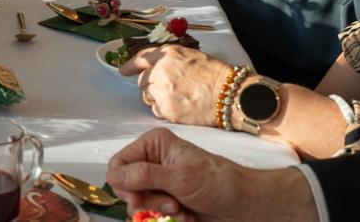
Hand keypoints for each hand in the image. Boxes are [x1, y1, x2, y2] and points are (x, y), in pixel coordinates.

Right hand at [105, 129, 319, 220]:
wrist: (245, 204)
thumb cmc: (218, 183)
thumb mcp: (180, 177)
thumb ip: (144, 176)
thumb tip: (113, 175)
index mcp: (154, 145)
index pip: (118, 164)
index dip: (123, 184)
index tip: (138, 200)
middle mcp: (154, 161)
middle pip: (126, 186)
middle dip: (145, 201)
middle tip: (168, 205)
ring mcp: (161, 182)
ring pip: (138, 203)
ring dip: (157, 212)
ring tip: (180, 210)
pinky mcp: (168, 199)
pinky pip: (152, 213)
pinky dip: (166, 218)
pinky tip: (185, 216)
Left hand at [120, 44, 235, 125]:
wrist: (228, 94)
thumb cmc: (215, 75)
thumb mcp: (191, 55)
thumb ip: (170, 59)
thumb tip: (155, 66)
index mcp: (167, 54)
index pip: (141, 58)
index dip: (130, 65)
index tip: (123, 71)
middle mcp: (160, 70)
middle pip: (142, 81)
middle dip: (151, 85)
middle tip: (168, 89)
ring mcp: (161, 90)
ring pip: (147, 97)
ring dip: (157, 98)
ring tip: (177, 98)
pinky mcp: (165, 109)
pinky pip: (155, 110)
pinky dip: (164, 110)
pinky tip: (180, 107)